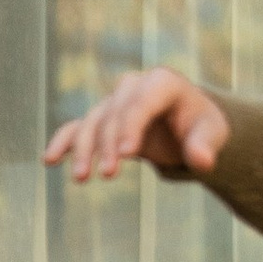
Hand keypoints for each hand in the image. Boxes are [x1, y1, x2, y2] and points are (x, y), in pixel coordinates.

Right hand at [45, 68, 230, 184]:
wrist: (188, 123)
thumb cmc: (202, 126)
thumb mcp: (212, 133)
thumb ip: (205, 146)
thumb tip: (202, 161)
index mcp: (162, 83)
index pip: (140, 103)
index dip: (130, 126)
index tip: (124, 155)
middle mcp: (133, 87)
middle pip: (113, 114)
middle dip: (107, 144)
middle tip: (107, 176)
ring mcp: (115, 102)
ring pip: (92, 122)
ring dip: (83, 149)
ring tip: (81, 178)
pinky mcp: (103, 119)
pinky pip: (78, 127)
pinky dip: (64, 142)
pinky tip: (50, 161)